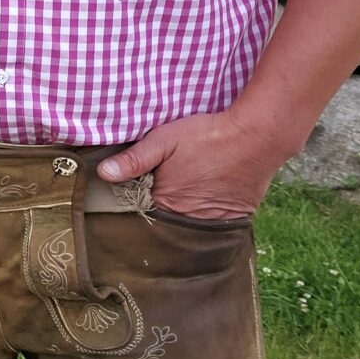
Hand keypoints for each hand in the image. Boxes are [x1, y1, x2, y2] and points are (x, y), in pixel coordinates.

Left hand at [96, 110, 287, 220]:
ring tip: (186, 190)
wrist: (256, 138)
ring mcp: (212, 221)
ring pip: (188, 222)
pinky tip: (205, 194)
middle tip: (164, 186)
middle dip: (158, 208)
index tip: (134, 189)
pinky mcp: (234, 217)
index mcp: (165, 201)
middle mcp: (187, 218)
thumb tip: (103, 173)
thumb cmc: (206, 136)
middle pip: (164, 219)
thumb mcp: (163, 140)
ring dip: (182, 212)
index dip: (136, 199)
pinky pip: (212, 222)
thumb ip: (134, 159)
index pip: (140, 210)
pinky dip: (206, 212)